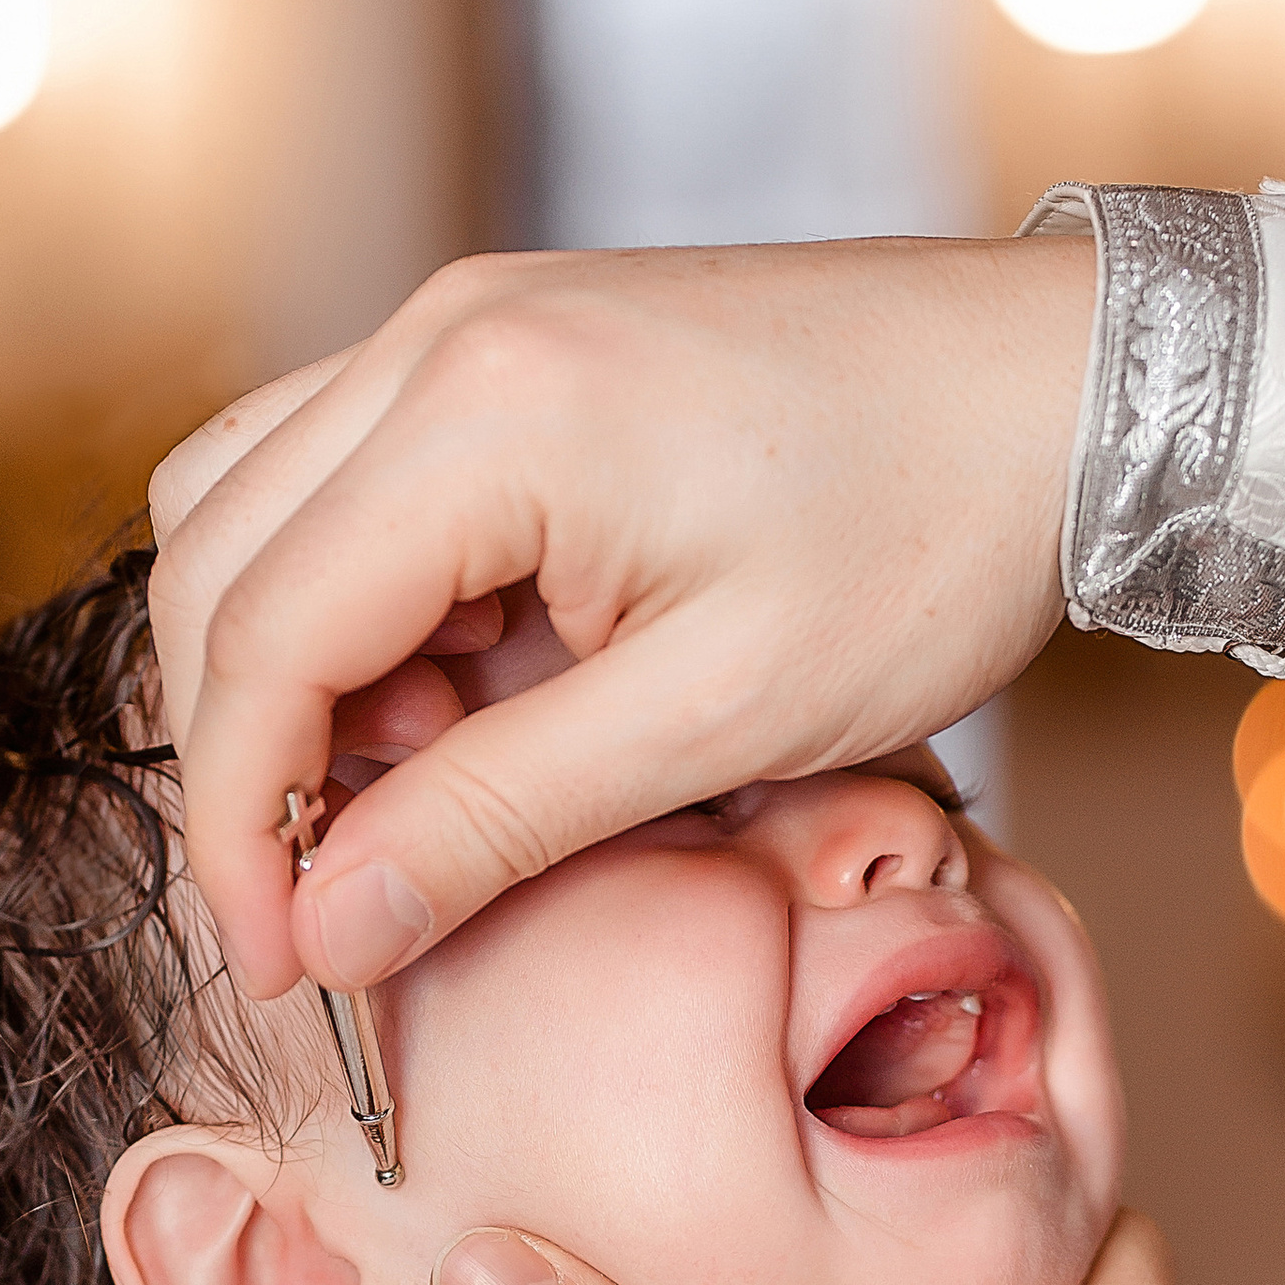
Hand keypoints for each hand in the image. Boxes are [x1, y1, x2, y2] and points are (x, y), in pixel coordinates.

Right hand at [147, 233, 1095, 998]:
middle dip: (247, 754)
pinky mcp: (511, 347)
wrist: (1068, 387)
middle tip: (336, 902)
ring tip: (431, 787)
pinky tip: (473, 697)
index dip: (240, 823)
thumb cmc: (928, 542)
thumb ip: (495, 821)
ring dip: (294, 671)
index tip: (283, 960)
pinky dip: (363, 605)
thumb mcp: (715, 721)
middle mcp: (439, 335)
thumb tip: (328, 927)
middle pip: (216, 563)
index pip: (256, 634)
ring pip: (251, 509)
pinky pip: (350, 479)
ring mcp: (468, 323)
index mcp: (480, 413)